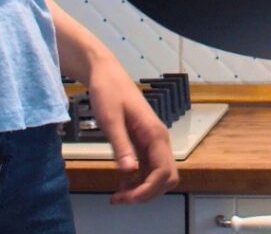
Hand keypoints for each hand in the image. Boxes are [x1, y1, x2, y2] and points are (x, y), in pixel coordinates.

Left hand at [84, 58, 178, 203]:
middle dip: (147, 193)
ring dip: (142, 189)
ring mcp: (151, 140)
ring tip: (118, 195)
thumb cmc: (108, 91)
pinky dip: (138, 181)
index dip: (147, 190)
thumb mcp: (110, 118)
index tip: (126, 197)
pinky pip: (147, 168)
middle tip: (121, 198)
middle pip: (166, 177)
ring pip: (158, 175)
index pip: (163, 172)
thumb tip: (129, 172)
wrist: (105, 73)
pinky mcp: (142, 141)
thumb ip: (121, 145)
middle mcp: (158, 139)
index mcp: (154, 133)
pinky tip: (120, 183)